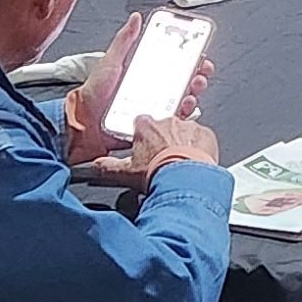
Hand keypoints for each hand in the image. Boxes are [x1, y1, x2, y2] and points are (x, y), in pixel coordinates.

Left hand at [59, 16, 203, 167]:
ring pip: (183, 100)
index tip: (199, 53)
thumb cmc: (94, 93)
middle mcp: (153, 90)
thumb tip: (135, 18)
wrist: (84, 123)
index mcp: (145, 73)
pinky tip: (183, 108)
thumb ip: (124, 41)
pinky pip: (172, 120)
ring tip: (193, 89)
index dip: (190, 58)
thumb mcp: (111, 62)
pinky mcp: (152, 125)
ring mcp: (154, 108)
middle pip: (184, 81)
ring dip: (193, 93)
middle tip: (201, 71)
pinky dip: (182, 115)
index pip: (174, 63)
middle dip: (197, 75)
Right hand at [82, 111, 222, 195]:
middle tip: (164, 158)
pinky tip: (196, 163)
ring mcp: (188, 127)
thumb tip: (95, 167)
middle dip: (164, 139)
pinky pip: (203, 138)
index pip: (140, 123)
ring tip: (181, 163)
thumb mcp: (126, 173)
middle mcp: (168, 122)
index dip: (142, 136)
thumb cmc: (157, 173)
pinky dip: (200, 148)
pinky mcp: (206, 134)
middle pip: (164, 126)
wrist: (185, 179)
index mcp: (146, 127)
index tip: (145, 147)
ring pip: (185, 131)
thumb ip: (107, 168)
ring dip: (183, 143)